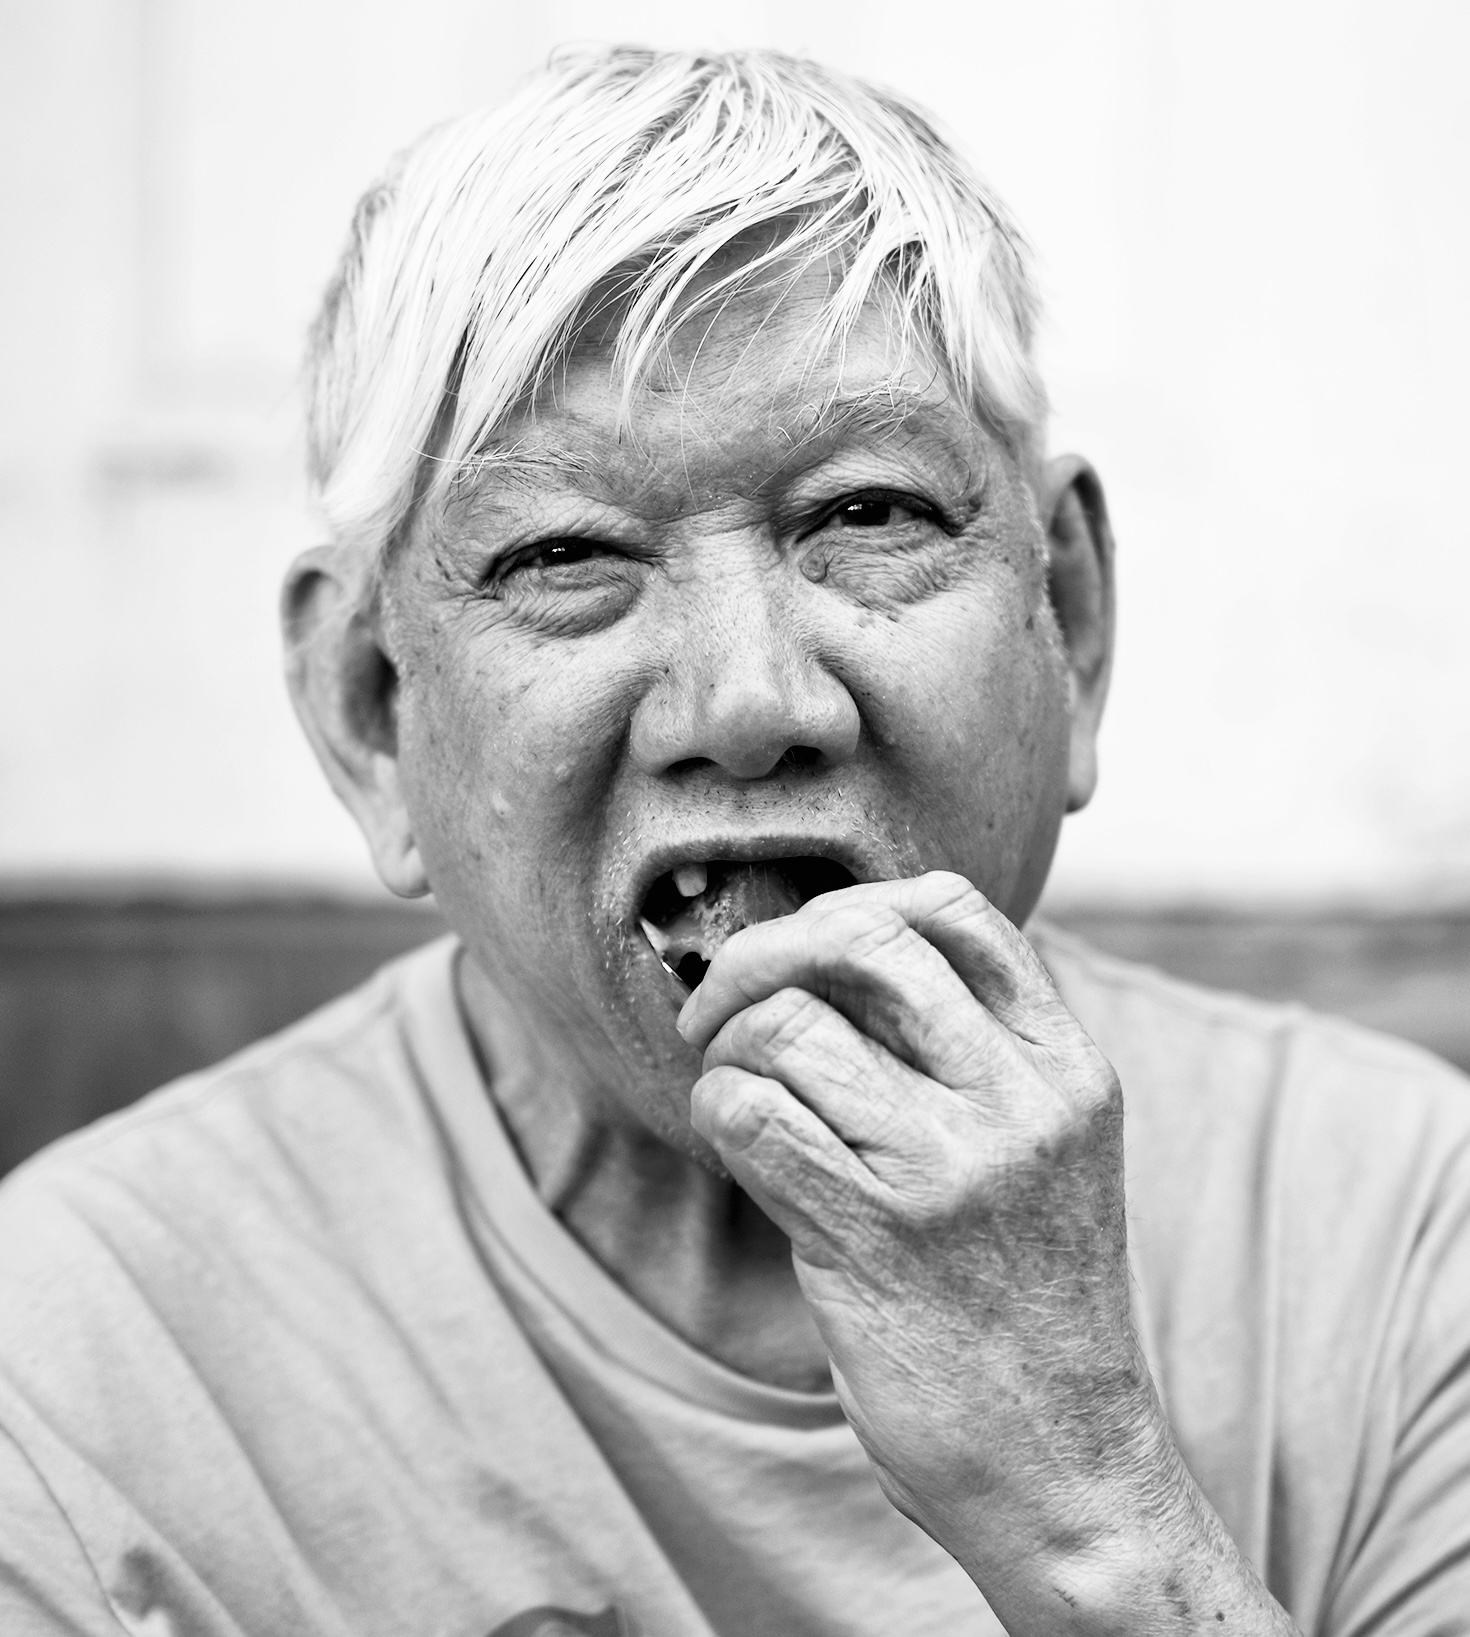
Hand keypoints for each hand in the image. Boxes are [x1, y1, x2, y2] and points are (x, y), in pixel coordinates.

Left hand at [678, 871, 1293, 1633]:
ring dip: (727, 1049)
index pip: (956, 910)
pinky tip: (739, 1150)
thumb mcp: (1046, 1153)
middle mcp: (1019, 1101)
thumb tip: (837, 951)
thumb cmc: (1027, 1300)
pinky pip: (749, 1113)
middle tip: (720, 1001)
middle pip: (862, 938)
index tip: (804, 949)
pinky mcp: (873, 1235)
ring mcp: (949, 1167)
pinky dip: (717, 1114)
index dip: (856, 904)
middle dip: (762, 951)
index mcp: (1067, 1068)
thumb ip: (974, 1052)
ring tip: (736, 1092)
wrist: (1062, 1468)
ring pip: (787, 1025)